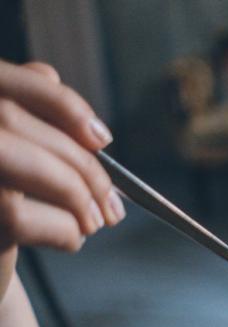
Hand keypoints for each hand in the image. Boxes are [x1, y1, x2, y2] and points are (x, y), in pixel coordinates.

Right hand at [0, 60, 122, 256]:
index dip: (60, 103)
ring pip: (22, 163)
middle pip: (14, 121)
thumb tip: (67, 99)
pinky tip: (71, 240)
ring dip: (78, 198)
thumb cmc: (4, 208)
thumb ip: (32, 120)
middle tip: (113, 203)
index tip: (102, 138)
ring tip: (96, 222)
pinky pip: (18, 216)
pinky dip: (62, 231)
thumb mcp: (18, 159)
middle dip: (80, 162)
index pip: (3, 80)